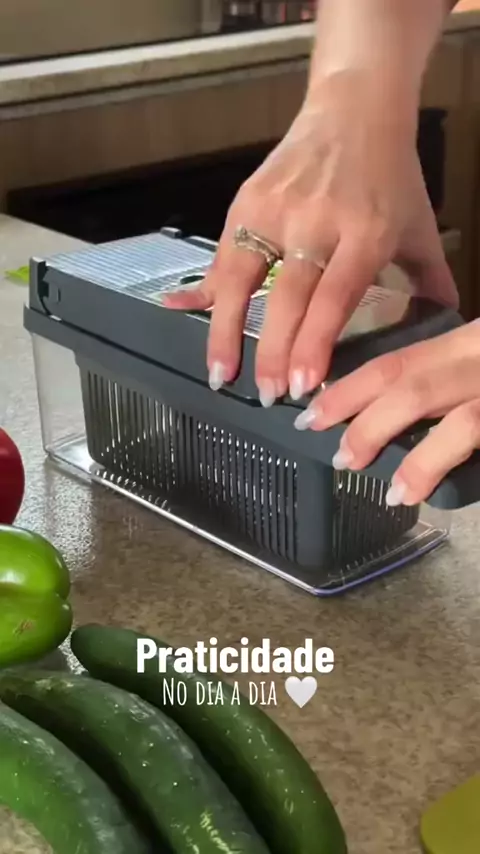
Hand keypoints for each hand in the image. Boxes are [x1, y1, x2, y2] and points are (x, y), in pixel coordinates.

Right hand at [162, 71, 457, 404]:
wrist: (354, 108)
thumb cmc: (390, 176)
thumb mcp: (418, 227)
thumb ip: (430, 280)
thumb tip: (446, 329)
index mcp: (366, 232)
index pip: (334, 296)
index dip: (313, 342)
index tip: (300, 384)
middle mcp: (316, 222)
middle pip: (287, 296)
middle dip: (272, 351)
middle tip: (264, 395)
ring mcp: (275, 210)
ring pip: (242, 278)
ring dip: (225, 330)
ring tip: (219, 374)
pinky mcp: (247, 201)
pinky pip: (220, 254)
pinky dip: (200, 285)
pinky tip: (175, 308)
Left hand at [294, 321, 479, 504]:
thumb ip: (455, 387)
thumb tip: (404, 424)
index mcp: (469, 342)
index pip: (398, 358)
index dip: (349, 385)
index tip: (311, 407)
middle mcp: (474, 349)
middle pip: (396, 370)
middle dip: (344, 400)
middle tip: (309, 426)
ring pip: (417, 394)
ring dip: (373, 429)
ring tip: (347, 463)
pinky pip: (464, 429)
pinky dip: (427, 463)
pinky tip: (406, 492)